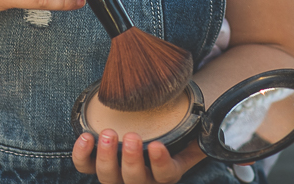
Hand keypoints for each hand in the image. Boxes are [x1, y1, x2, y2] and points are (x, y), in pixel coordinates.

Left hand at [73, 131, 207, 182]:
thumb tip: (211, 115)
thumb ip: (200, 125)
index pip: (166, 175)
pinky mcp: (98, 163)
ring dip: (106, 158)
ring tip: (107, 134)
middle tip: (131, 136)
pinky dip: (82, 156)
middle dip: (131, 160)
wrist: (152, 122)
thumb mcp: (191, 127)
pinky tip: (85, 137)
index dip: (160, 164)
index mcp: (166, 171)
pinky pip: (85, 167)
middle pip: (135, 180)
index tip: (158, 145)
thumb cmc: (173, 125)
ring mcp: (118, 173)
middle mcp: (143, 178)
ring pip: (109, 178)